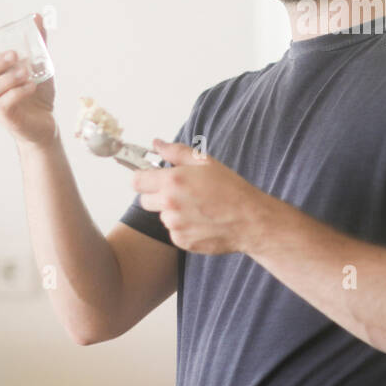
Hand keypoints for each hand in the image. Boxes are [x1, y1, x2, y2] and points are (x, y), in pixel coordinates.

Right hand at [0, 12, 56, 146]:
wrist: (45, 121)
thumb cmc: (34, 91)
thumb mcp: (38, 64)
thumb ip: (37, 42)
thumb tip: (38, 16)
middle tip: (14, 55)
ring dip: (6, 78)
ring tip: (26, 72)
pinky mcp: (7, 117)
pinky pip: (3, 105)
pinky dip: (17, 93)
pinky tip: (31, 86)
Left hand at [132, 140, 272, 254]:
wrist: (249, 219)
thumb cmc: (230, 189)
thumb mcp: (205, 162)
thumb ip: (176, 152)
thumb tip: (157, 144)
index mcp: (173, 181)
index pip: (136, 181)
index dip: (144, 179)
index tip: (153, 179)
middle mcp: (169, 204)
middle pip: (145, 201)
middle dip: (158, 195)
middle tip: (182, 192)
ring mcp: (174, 225)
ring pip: (162, 217)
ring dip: (173, 212)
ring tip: (197, 208)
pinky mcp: (181, 241)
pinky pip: (173, 232)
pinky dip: (183, 228)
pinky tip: (201, 221)